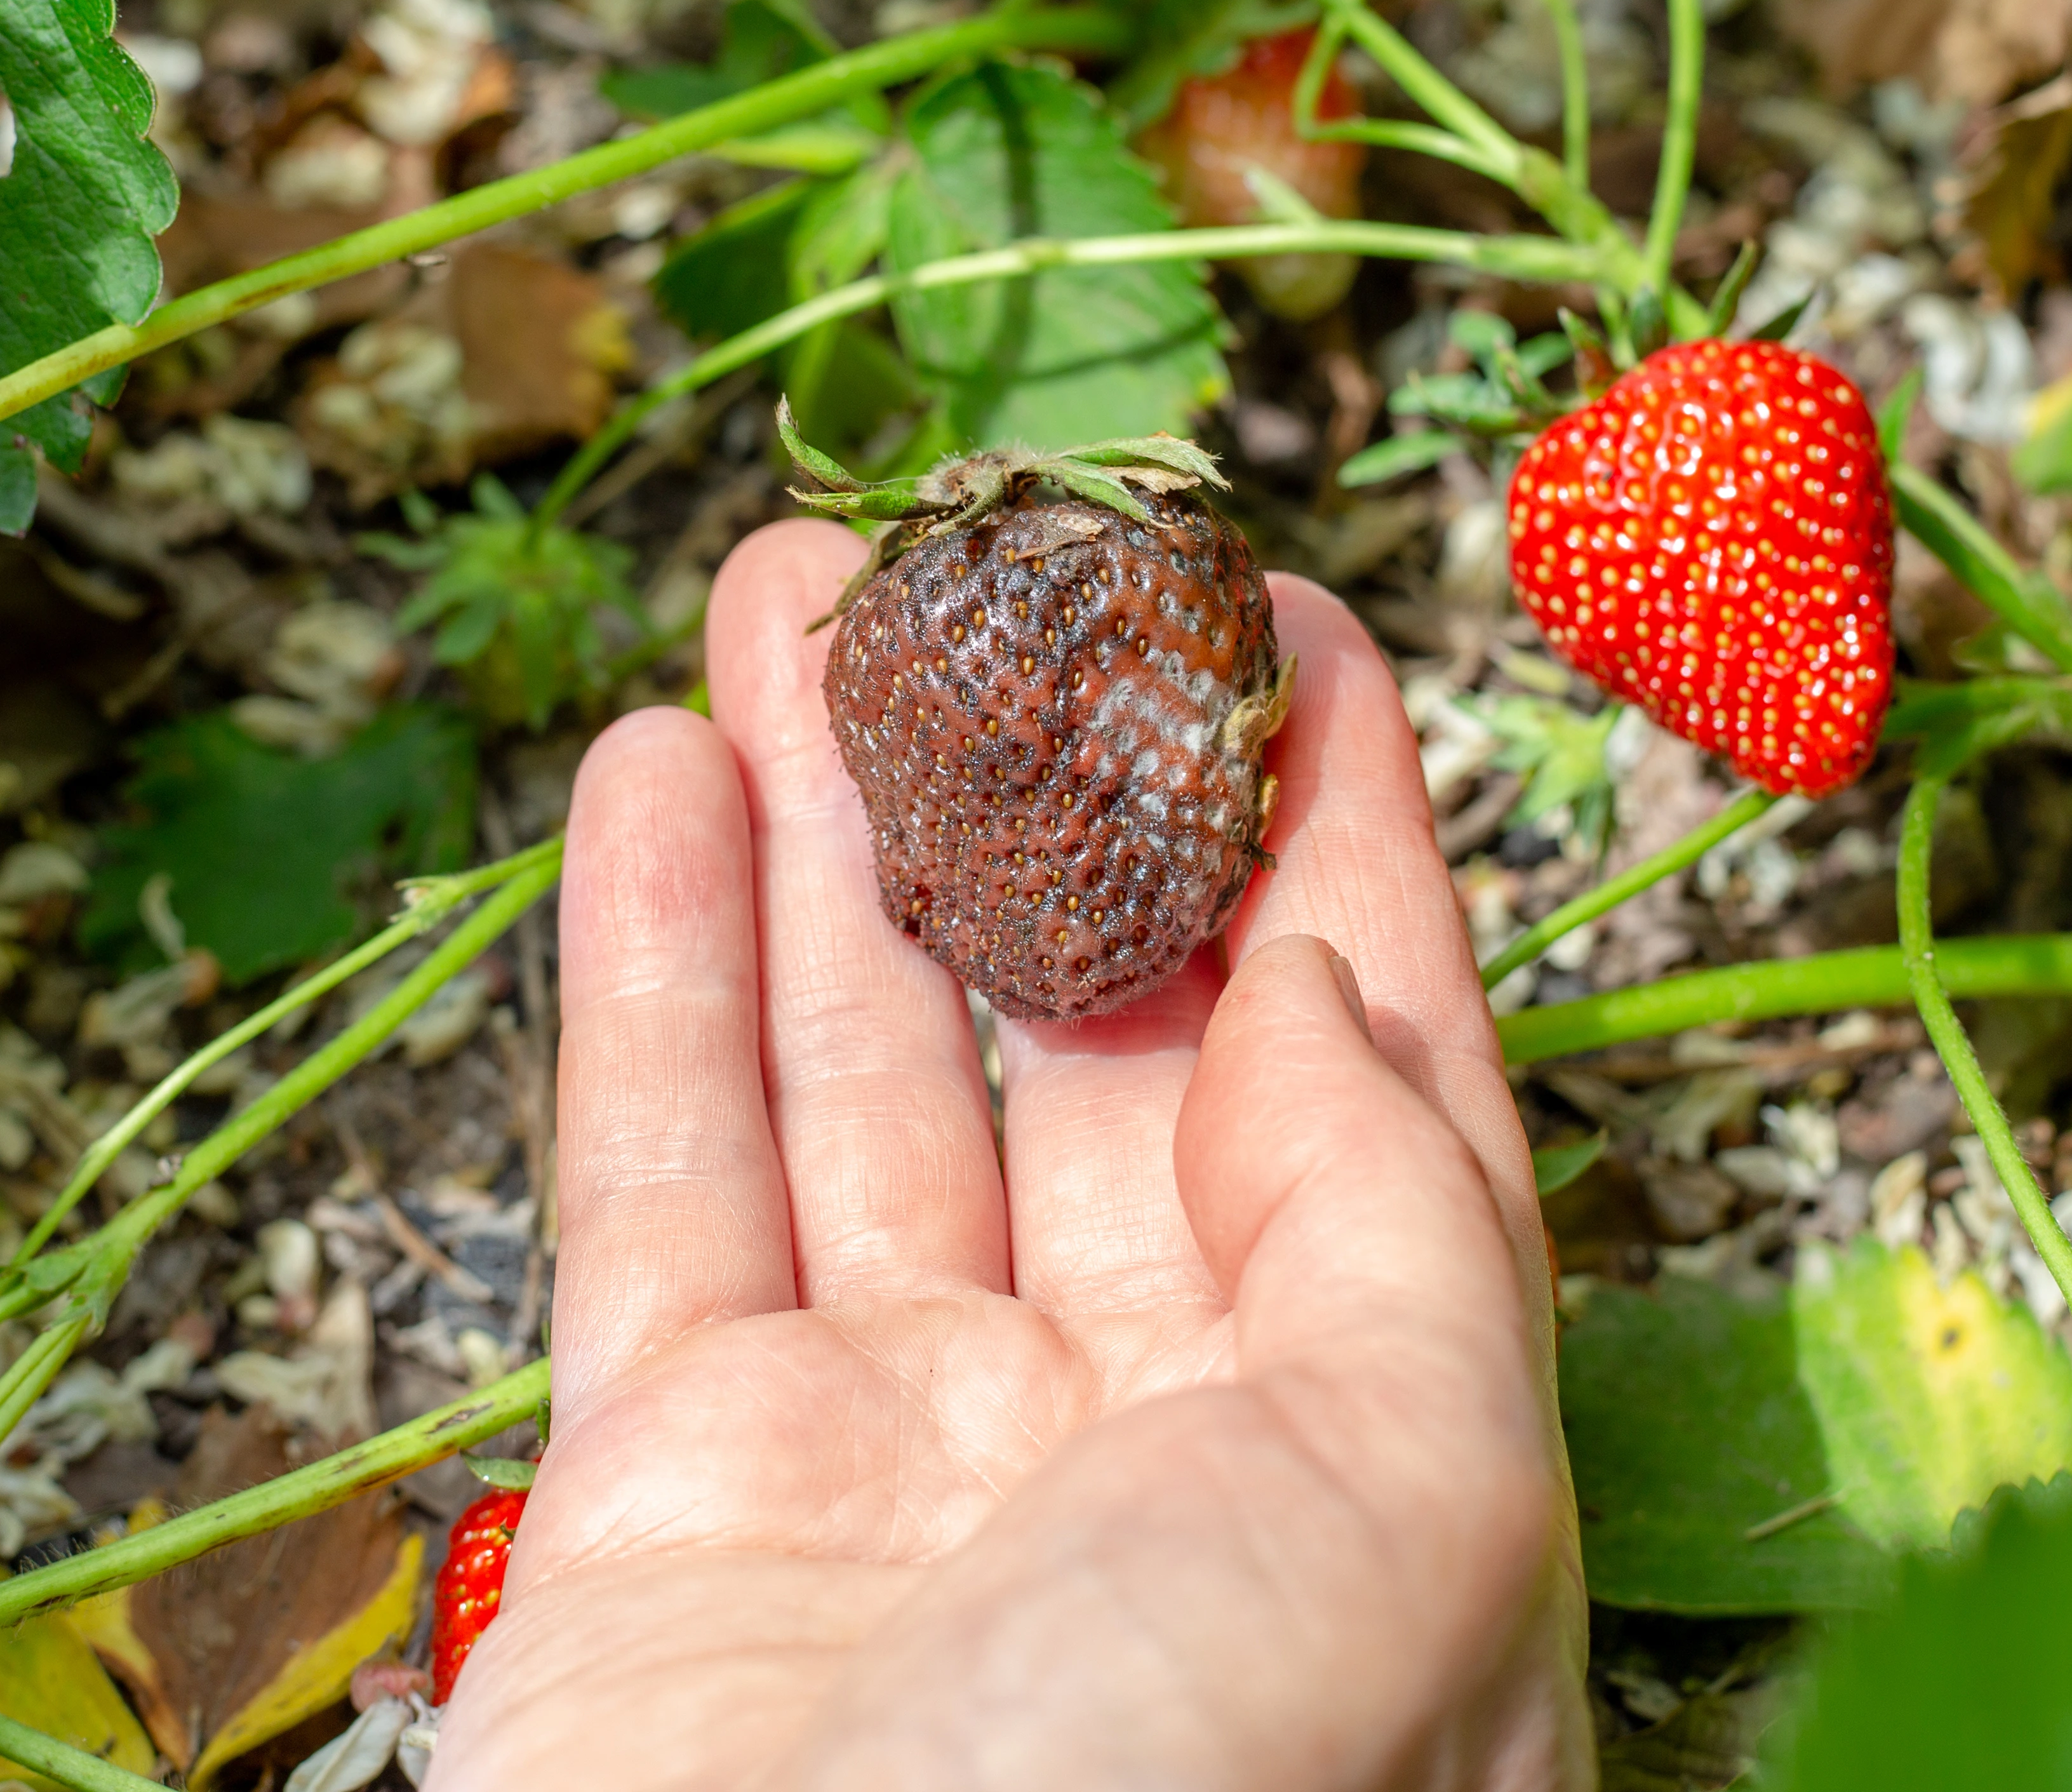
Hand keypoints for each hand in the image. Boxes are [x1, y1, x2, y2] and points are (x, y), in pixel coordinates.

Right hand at [430, 520, 1588, 1790]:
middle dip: (1044, 787)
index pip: (1368, 1078)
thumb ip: (1399, 1221)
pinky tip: (666, 779)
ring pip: (868, 1069)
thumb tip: (1330, 986)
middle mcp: (1147, 1447)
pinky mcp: (672, 1500)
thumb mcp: (1415, 1519)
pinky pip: (667, 1184)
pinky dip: (656, 978)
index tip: (1284, 616)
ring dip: (832, 822)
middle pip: (1095, 1036)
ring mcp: (897, 1467)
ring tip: (799, 588)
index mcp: (1373, 1459)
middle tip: (995, 553)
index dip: (1328, 834)